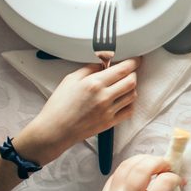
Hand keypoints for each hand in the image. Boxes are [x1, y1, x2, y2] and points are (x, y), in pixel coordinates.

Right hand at [16, 59, 140, 165]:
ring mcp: (108, 111)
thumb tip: (102, 64)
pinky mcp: (110, 122)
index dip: (133, 62)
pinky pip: (129, 110)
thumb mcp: (70, 80)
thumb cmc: (58, 106)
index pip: (123, 69)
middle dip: (133, 73)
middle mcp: (104, 97)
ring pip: (133, 95)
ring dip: (131, 88)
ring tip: (123, 85)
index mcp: (94, 84)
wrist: (54, 131)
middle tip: (128, 72)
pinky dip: (129, 103)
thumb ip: (89, 69)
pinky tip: (122, 100)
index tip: (136, 60)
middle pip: (132, 81)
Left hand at [83, 155, 182, 190]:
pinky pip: (117, 173)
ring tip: (153, 166)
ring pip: (128, 164)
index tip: (178, 182)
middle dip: (160, 161)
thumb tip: (178, 183)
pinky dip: (130, 168)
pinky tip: (138, 174)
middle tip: (166, 166)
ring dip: (144, 160)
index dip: (175, 177)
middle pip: (144, 166)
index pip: (165, 181)